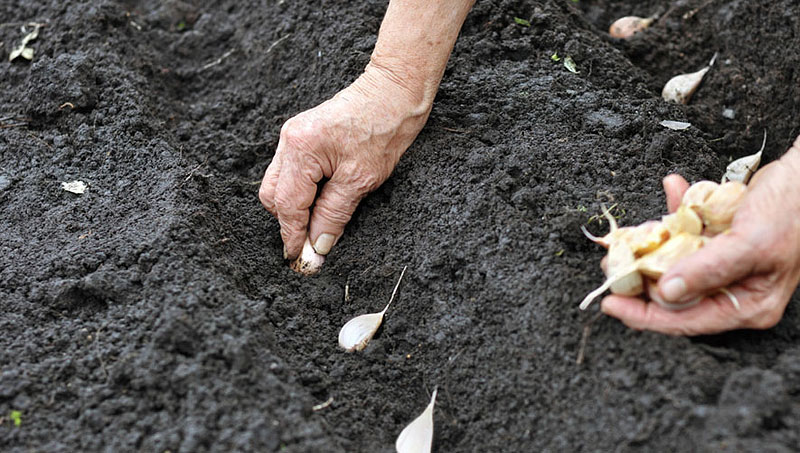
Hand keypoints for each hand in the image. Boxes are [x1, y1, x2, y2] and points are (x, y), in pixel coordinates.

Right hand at [259, 65, 430, 258]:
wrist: (395, 91)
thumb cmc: (384, 129)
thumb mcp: (360, 180)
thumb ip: (334, 214)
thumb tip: (317, 245)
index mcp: (300, 149)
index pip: (287, 205)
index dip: (292, 236)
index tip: (299, 260)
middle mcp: (289, 141)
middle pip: (273, 195)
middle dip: (288, 222)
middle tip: (311, 245)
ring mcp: (293, 137)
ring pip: (280, 185)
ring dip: (295, 208)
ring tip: (319, 224)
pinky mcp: (303, 137)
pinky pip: (292, 173)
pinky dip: (302, 192)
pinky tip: (322, 202)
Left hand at [601, 136, 799, 334]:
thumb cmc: (792, 209)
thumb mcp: (750, 243)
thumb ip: (708, 269)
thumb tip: (667, 292)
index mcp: (747, 304)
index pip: (686, 322)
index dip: (644, 316)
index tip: (610, 304)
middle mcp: (733, 289)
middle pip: (673, 294)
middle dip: (639, 276)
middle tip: (612, 262)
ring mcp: (724, 265)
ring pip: (673, 263)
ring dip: (651, 244)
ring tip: (630, 235)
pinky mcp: (718, 240)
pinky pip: (686, 233)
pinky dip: (675, 212)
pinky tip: (673, 188)